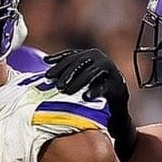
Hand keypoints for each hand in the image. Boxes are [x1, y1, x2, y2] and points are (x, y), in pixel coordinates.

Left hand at [45, 47, 135, 161]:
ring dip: (79, 80)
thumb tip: (44, 61)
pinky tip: (85, 97)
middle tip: (57, 85)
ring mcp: (111, 71)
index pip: (71, 56)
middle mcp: (101, 60)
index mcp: (89, 56)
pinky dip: (95, 90)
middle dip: (68, 72)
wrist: (112, 105)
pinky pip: (106, 85)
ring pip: (94, 71)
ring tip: (67, 91)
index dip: (59, 63)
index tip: (47, 75)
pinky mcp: (117, 85)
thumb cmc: (90, 89)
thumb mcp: (75, 78)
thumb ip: (62, 71)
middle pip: (82, 61)